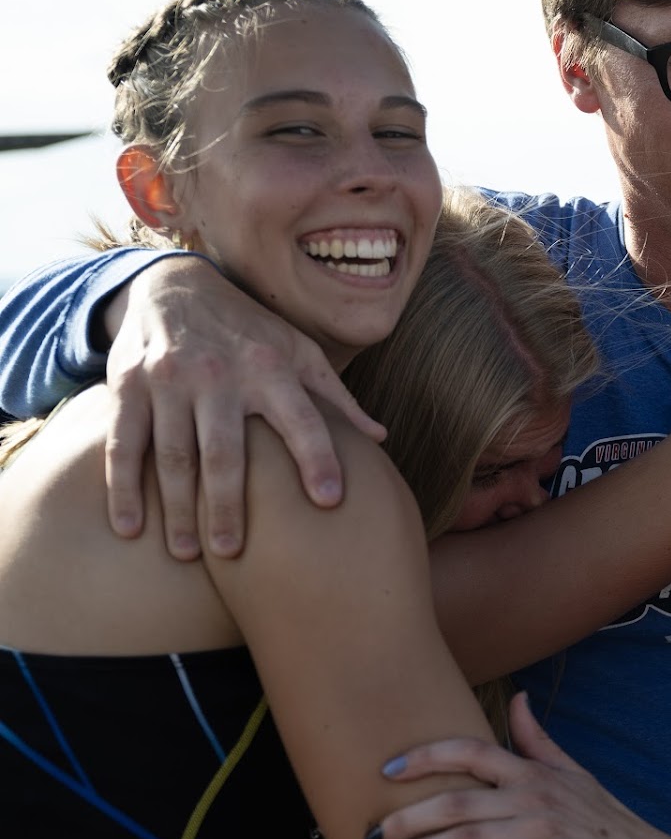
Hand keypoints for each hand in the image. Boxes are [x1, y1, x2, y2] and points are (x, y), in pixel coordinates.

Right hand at [104, 256, 382, 558]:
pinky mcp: (128, 387)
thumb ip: (336, 398)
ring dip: (178, 509)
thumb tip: (380, 438)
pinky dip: (122, 489)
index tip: (330, 500)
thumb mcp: (299, 351)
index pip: (301, 418)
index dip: (318, 457)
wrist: (174, 285)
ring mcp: (169, 380)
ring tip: (189, 554)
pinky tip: (129, 528)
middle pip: (225, 450)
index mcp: (270, 368)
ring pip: (172, 455)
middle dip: (228, 504)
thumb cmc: (250, 333)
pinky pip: (123, 444)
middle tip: (234, 553)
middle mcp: (219, 374)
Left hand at [370, 693, 670, 838]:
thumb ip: (537, 740)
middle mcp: (533, 797)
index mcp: (532, 772)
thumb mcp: (573, 772)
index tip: (387, 770)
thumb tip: (518, 699)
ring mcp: (542, 833)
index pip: (470, 750)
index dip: (425, 757)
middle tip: (373, 834)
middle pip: (456, 802)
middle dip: (406, 819)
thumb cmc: (602, 818)